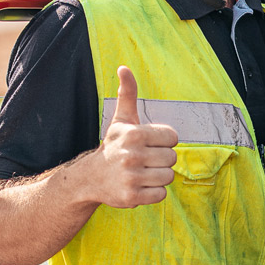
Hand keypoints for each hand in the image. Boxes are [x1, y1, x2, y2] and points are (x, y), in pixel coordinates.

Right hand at [94, 66, 177, 208]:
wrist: (91, 177)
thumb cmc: (114, 145)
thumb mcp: (122, 119)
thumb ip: (127, 93)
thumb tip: (124, 68)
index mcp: (135, 134)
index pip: (173, 138)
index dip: (164, 141)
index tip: (149, 144)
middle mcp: (132, 155)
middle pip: (172, 159)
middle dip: (161, 159)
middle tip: (145, 159)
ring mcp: (131, 177)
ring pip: (168, 177)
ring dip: (158, 176)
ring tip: (142, 172)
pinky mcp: (131, 197)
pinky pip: (161, 195)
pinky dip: (153, 192)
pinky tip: (139, 185)